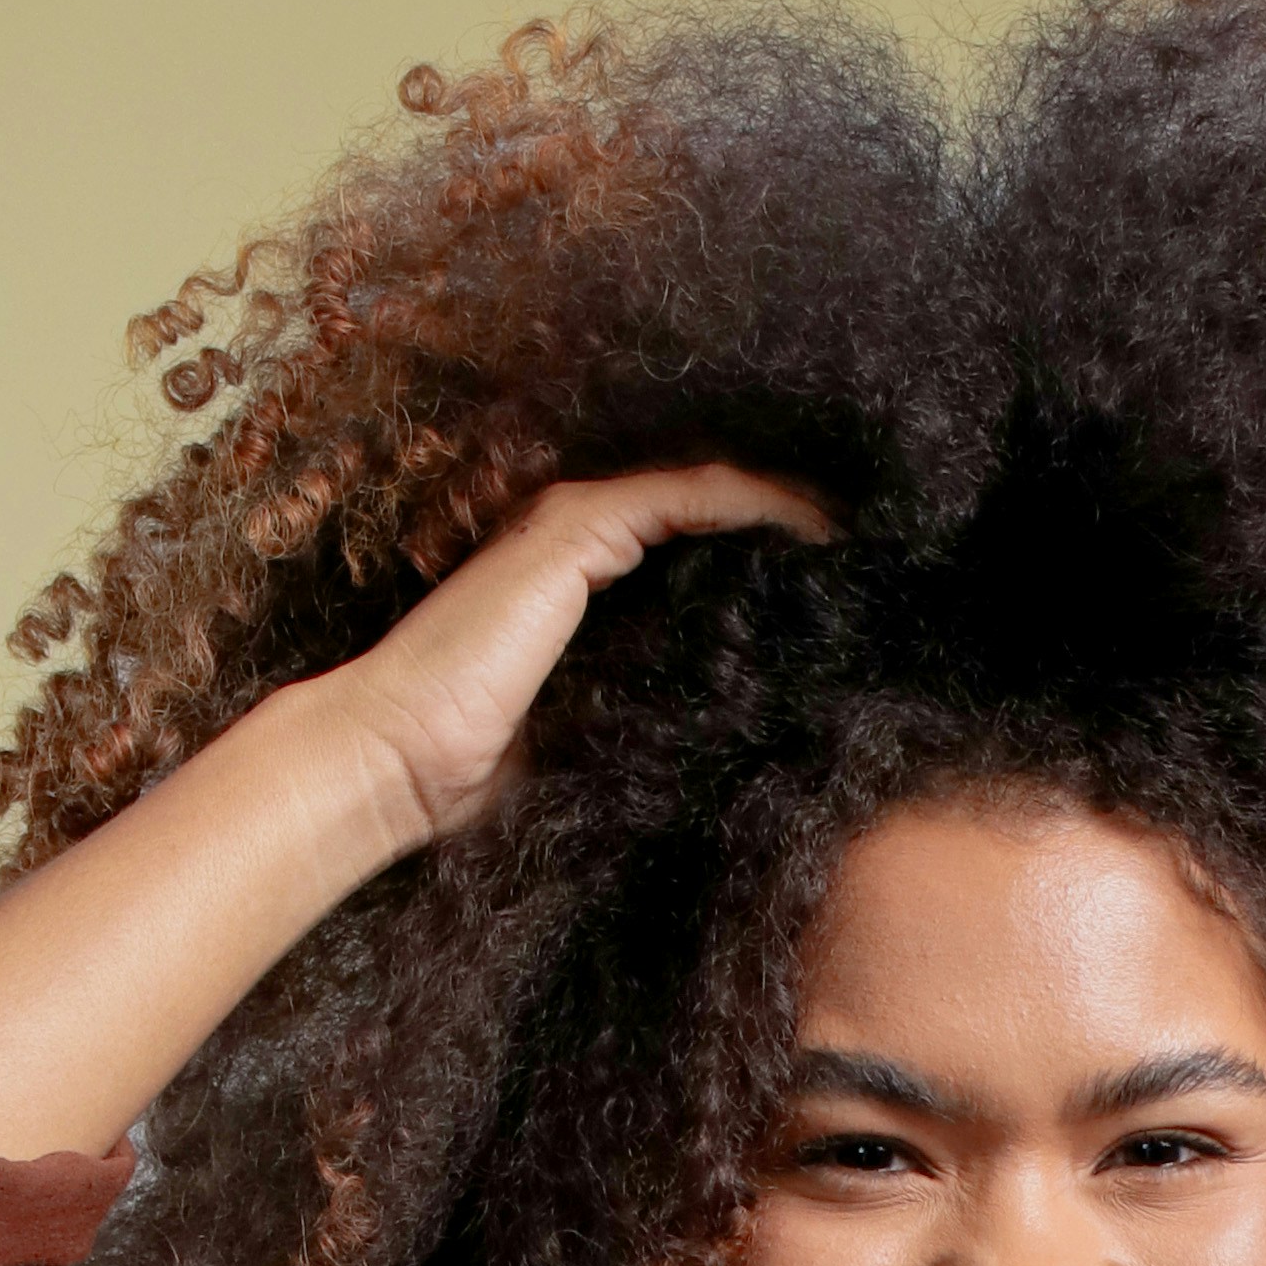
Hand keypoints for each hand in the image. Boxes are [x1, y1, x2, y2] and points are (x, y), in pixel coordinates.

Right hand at [330, 463, 835, 852]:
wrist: (396, 760)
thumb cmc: (479, 774)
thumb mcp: (593, 735)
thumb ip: (650, 711)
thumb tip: (740, 742)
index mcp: (580, 582)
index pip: (691, 544)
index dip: (763, 550)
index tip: (837, 580)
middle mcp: (579, 538)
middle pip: (706, 509)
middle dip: (787, 519)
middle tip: (869, 541)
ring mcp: (575, 525)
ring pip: (707, 491)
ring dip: (786, 502)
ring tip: (860, 524)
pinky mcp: (577, 530)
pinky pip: (690, 496)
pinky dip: (756, 501)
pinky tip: (817, 523)